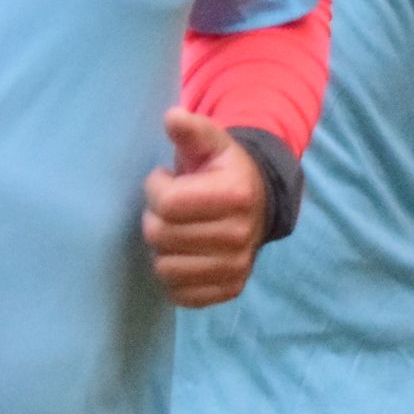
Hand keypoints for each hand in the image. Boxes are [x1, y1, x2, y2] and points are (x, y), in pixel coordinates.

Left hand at [141, 109, 267, 308]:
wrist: (258, 202)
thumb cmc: (222, 169)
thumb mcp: (211, 142)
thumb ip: (191, 130)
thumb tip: (172, 118)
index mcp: (236, 195)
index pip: (167, 203)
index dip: (155, 188)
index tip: (165, 180)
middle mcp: (241, 236)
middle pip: (162, 236)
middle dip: (155, 218)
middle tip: (168, 208)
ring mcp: (237, 267)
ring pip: (165, 269)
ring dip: (162, 249)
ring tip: (176, 230)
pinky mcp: (230, 290)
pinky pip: (180, 295)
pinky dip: (174, 277)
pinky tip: (183, 254)